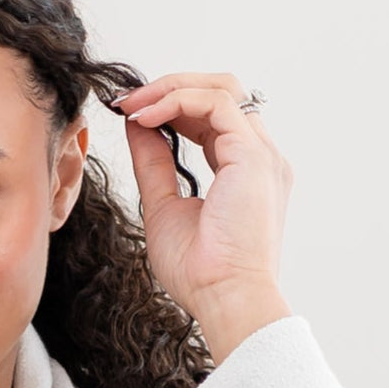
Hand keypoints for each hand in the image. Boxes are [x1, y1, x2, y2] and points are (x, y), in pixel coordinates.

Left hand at [115, 72, 293, 341]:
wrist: (225, 299)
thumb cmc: (200, 273)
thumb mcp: (164, 207)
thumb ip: (154, 164)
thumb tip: (136, 127)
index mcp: (244, 172)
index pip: (212, 119)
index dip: (172, 108)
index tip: (132, 114)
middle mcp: (259, 157)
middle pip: (221, 93)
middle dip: (171, 88)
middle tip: (128, 101)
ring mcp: (261, 154)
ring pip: (221, 89)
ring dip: (171, 88)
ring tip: (133, 105)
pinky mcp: (252, 155)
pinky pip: (215, 103)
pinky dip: (176, 102)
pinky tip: (145, 118)